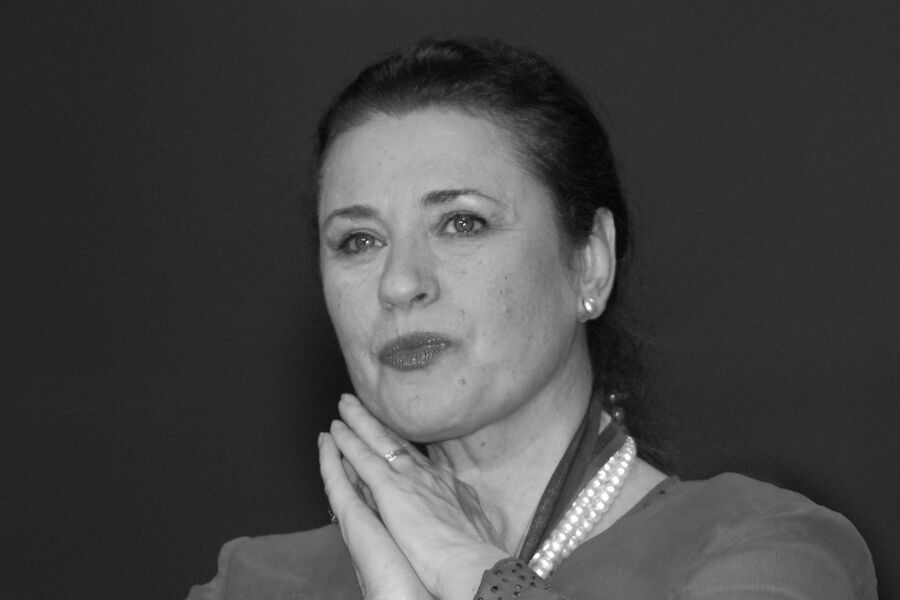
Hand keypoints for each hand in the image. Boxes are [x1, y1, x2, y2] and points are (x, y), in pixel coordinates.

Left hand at [327, 393, 509, 599]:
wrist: (470, 562)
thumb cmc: (475, 554)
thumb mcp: (477, 524)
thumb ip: (466, 513)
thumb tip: (469, 514)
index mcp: (447, 484)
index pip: (417, 457)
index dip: (402, 441)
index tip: (392, 429)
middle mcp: (427, 472)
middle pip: (397, 441)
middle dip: (379, 422)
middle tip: (364, 403)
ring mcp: (408, 476)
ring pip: (378, 439)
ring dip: (360, 420)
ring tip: (346, 403)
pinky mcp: (390, 486)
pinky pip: (363, 456)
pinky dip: (349, 441)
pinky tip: (336, 428)